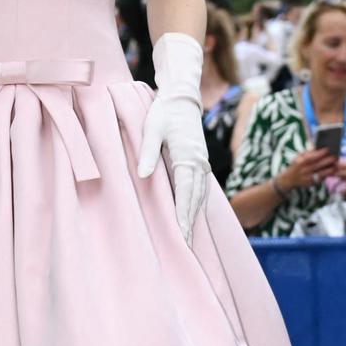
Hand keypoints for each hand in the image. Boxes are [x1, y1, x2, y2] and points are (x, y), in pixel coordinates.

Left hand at [134, 32, 210, 243]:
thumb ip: (147, 152)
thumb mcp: (151, 129)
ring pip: (201, 195)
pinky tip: (192, 216)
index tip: (181, 234)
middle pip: (196, 199)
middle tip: (186, 247)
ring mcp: (202, 163)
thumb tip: (143, 175)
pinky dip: (197, 204)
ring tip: (190, 238)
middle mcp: (199, 163)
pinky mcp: (200, 162)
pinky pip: (201, 188)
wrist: (182, 98)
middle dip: (191, 223)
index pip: (186, 193)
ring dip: (195, 217)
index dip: (183, 215)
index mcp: (187, 156)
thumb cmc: (163, 113)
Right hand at [278, 147, 338, 191]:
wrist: (288, 179)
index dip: (320, 153)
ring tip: (336, 164)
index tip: (328, 149)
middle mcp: (304, 169)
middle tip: (335, 156)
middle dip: (327, 160)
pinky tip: (332, 171)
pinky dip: (327, 175)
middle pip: (317, 164)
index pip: (312, 156)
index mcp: (300, 161)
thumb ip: (308, 152)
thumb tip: (318, 147)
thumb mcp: (298, 157)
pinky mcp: (310, 183)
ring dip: (329, 169)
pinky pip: (320, 178)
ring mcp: (307, 177)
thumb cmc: (297, 165)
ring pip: (320, 172)